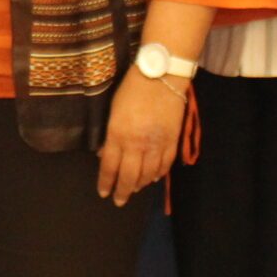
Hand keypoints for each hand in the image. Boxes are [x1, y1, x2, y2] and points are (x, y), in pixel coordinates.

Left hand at [96, 65, 186, 204]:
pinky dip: (158, 174)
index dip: (106, 182)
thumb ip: (110, 136)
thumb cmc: (132, 89)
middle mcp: (137, 143)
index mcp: (119, 134)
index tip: (104, 192)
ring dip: (140, 185)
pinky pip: (165, 165)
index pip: (110, 167)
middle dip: (123, 191)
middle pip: (129, 176)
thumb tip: (104, 155)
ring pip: (148, 174)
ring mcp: (157, 144)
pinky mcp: (172, 140)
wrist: (162, 76)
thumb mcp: (114, 111)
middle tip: (119, 200)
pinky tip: (153, 178)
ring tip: (134, 190)